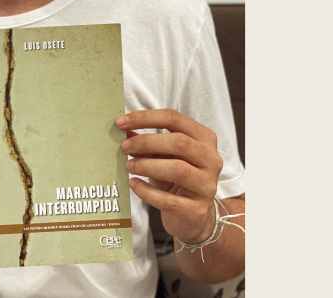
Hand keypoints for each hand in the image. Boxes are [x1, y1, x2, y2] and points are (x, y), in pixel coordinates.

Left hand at [116, 109, 222, 243]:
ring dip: (147, 166)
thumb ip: (146, 142)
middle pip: (179, 143)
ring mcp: (207, 185)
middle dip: (146, 142)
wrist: (192, 215)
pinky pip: (169, 200)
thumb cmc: (175, 178)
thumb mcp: (162, 156)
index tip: (121, 122)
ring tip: (129, 166)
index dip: (146, 118)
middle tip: (125, 147)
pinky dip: (147, 192)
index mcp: (204, 138)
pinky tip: (133, 184)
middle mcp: (211, 159)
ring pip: (178, 170)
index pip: (174, 119)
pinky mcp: (197, 210)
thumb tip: (124, 130)